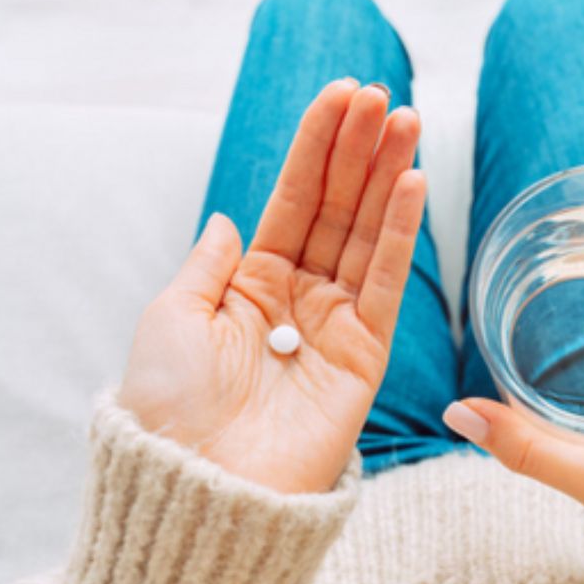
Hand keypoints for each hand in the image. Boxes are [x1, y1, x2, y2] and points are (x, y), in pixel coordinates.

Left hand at [120, 79, 425, 493]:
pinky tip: (411, 184)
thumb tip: (231, 218)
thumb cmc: (171, 406)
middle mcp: (295, 299)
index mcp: (248, 286)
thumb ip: (210, 263)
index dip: (316, 149)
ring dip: (387, 177)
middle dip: (360, 151)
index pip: (292, 201)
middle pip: (337, 209)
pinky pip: (385, 284)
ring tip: (407, 122)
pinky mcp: (364, 356)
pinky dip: (399, 234)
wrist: (199, 485)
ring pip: (367, 235)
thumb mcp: (172, 317)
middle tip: (385, 98)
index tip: (342, 98)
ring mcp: (333, 325)